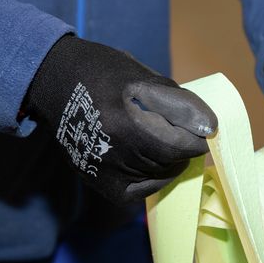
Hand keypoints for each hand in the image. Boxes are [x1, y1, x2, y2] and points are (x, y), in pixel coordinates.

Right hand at [24, 35, 216, 203]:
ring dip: (169, 159)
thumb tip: (209, 128)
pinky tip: (149, 158)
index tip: (200, 126)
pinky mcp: (99, 182)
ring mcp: (104, 172)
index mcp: (125, 123)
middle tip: (178, 129)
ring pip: (160, 175)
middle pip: (172, 161)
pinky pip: (141, 190)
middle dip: (184, 146)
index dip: (198, 136)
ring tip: (159, 137)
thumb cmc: (102, 72)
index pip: (182, 145)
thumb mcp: (142, 76)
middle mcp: (113, 153)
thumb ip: (178, 103)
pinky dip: (153, 177)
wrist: (54, 82)